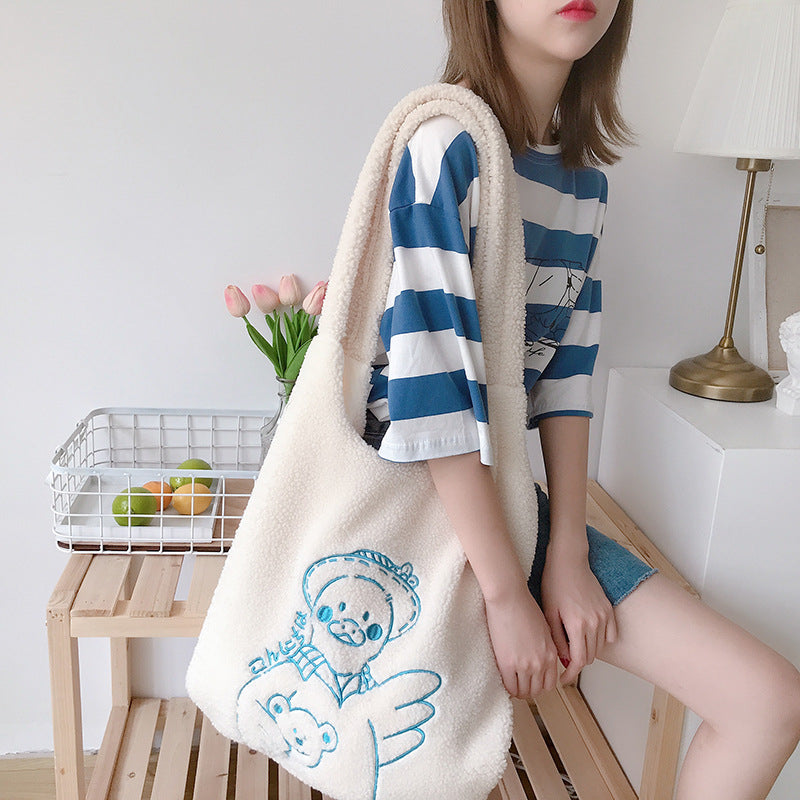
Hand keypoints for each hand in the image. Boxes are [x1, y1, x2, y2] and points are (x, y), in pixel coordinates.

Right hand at [484, 582, 559, 698]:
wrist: (509, 598)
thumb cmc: (523, 606)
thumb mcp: (543, 628)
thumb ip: (546, 647)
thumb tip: (542, 658)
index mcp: (551, 653)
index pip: (550, 683)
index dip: (540, 685)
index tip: (532, 682)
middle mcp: (541, 662)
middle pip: (537, 690)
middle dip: (529, 689)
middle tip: (520, 683)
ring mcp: (525, 665)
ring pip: (524, 692)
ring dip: (518, 690)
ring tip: (511, 682)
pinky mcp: (507, 663)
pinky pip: (510, 686)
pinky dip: (508, 687)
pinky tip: (504, 680)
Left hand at [540, 541, 616, 684]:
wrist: (568, 561)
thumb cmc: (554, 584)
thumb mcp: (549, 613)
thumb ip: (557, 638)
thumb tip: (564, 659)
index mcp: (577, 625)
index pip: (578, 661)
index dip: (570, 673)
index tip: (563, 679)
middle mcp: (594, 623)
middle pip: (590, 656)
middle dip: (577, 663)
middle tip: (565, 663)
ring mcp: (604, 616)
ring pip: (600, 647)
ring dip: (588, 652)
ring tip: (573, 649)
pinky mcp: (609, 609)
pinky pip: (610, 634)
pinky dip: (601, 640)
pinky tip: (588, 637)